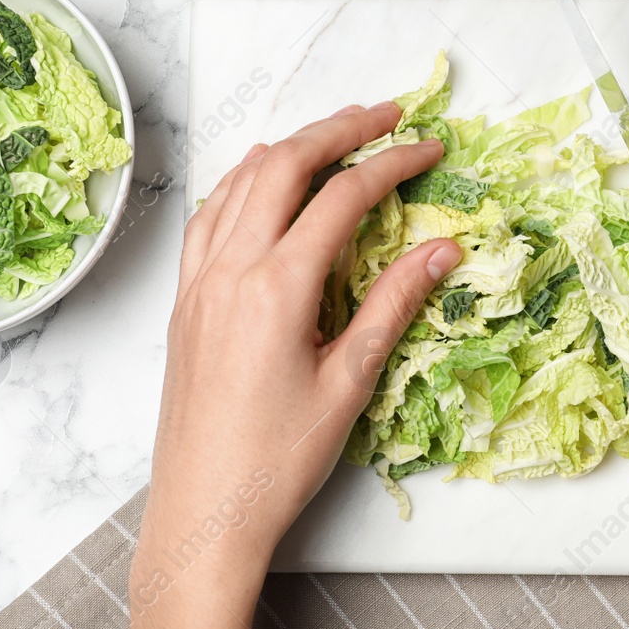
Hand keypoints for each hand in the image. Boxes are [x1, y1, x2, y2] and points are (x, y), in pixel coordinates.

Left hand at [128, 102, 461, 628]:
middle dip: (339, 130)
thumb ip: (393, 304)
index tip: (430, 148)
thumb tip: (443, 248)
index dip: (392, 163)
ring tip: (334, 134)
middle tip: (387, 114)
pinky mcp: (185, 300)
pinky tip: (261, 182)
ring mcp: (199, 281)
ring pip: (240, 181)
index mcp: (276, 286)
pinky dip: (242, 181)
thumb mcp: (349, 382)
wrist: (201, 514)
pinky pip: (209, 215)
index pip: (343, 197)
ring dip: (290, 147)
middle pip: (285, 166)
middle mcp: (230, 268)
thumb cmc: (277, 460)